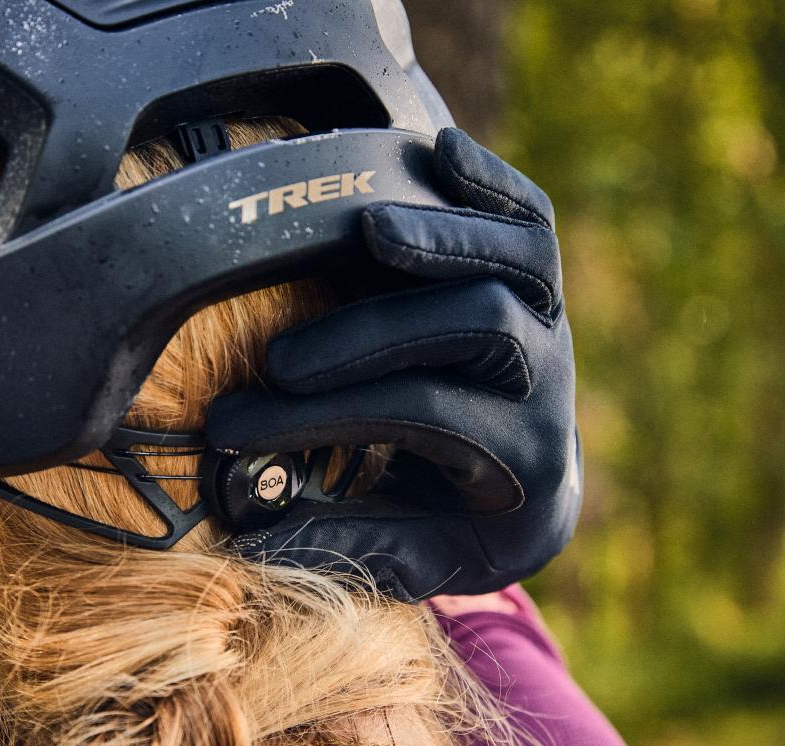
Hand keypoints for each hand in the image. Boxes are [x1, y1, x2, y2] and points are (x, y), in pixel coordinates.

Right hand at [206, 128, 581, 600]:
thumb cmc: (456, 524)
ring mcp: (550, 322)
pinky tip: (436, 150)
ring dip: (441, 236)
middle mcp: (547, 382)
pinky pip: (532, 217)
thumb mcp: (416, 556)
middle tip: (280, 360)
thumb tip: (249, 543)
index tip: (234, 426)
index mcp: (521, 457)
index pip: (421, 416)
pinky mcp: (541, 280)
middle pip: (478, 327)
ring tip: (364, 226)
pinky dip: (490, 181)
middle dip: (371, 334)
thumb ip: (347, 547)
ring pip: (521, 259)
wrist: (534, 490)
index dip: (325, 418)